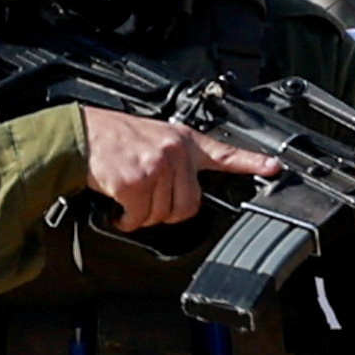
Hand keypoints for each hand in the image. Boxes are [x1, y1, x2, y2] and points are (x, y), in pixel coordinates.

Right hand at [78, 107, 275, 229]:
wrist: (81, 135)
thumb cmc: (114, 138)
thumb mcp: (156, 136)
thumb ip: (178, 158)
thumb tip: (187, 190)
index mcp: (184, 141)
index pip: (224, 153)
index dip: (251, 163)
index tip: (274, 168)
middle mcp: (175, 152)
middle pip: (189, 206)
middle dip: (166, 211)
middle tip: (147, 199)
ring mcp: (157, 166)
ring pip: (163, 215)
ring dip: (143, 215)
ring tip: (129, 195)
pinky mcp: (137, 181)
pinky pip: (140, 218)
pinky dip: (126, 219)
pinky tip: (118, 204)